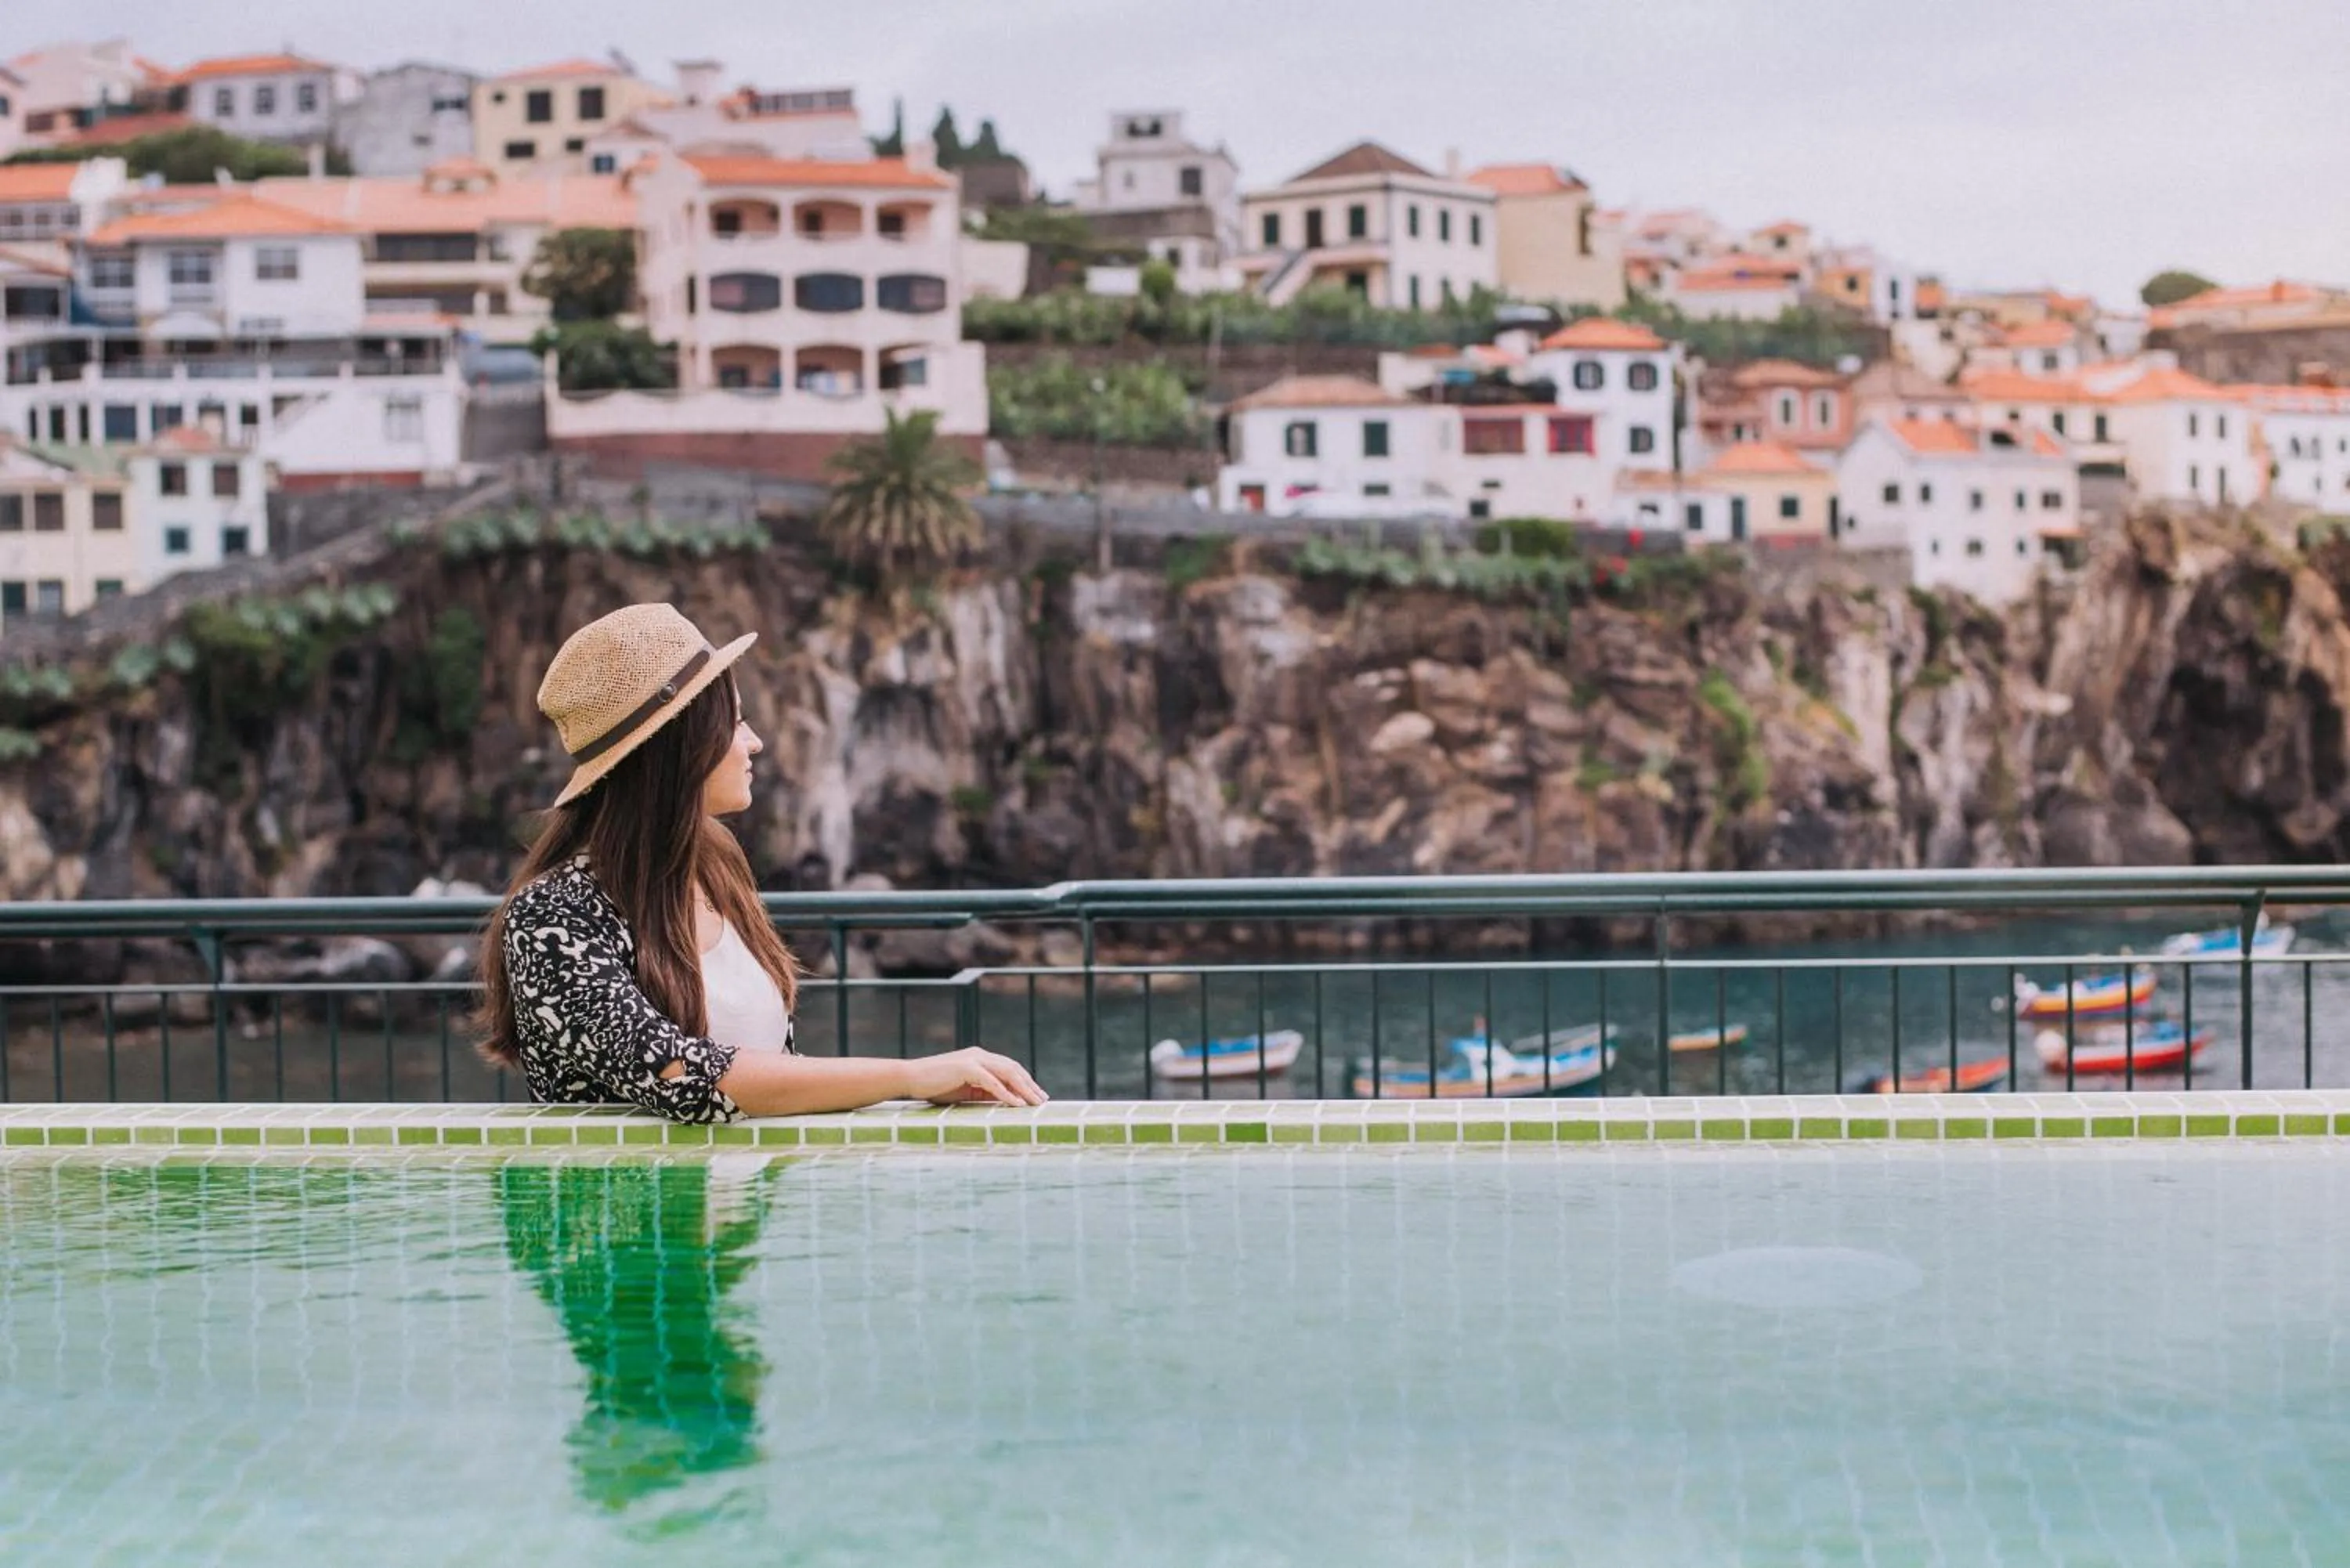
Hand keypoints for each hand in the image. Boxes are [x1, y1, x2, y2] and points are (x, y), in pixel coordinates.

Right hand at [903, 1047, 1048, 1107]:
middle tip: (1043, 1101)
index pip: (1010, 1068)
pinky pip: (992, 1082)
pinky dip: (1006, 1093)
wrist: (910, 1078)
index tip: (1038, 1096)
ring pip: (1007, 1073)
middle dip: (1030, 1085)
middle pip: (1013, 1069)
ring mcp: (974, 1059)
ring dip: (1023, 1089)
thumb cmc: (935, 1086)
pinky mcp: (967, 1068)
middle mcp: (980, 1055)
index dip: (1026, 1081)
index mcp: (980, 1058)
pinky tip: (1016, 1104)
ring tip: (1035, 1103)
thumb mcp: (965, 1090)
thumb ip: (984, 1092)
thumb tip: (1005, 1102)